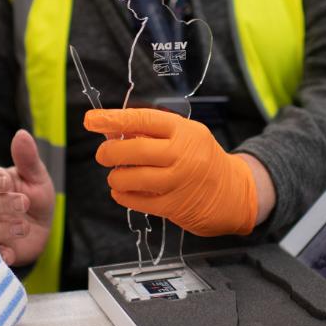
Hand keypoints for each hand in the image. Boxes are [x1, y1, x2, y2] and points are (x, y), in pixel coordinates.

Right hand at [0, 130, 54, 265]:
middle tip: (24, 203)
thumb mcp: (37, 177)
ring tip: (24, 227)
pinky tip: (11, 254)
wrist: (44, 228)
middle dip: (1, 203)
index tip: (6, 181)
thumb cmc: (36, 197)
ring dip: (1, 228)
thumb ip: (28, 158)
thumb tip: (21, 134)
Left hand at [84, 108, 260, 236]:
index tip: (91, 120)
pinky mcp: (173, 206)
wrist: (234, 193)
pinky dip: (122, 195)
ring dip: (115, 177)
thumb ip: (153, 132)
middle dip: (109, 152)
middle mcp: (182, 154)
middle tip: (103, 154)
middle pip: (133, 150)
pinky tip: (123, 191)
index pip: (142, 119)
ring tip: (118, 175)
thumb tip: (113, 131)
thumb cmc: (202, 159)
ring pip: (130, 177)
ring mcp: (178, 182)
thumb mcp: (186, 135)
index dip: (113, 119)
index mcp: (184, 131)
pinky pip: (136, 201)